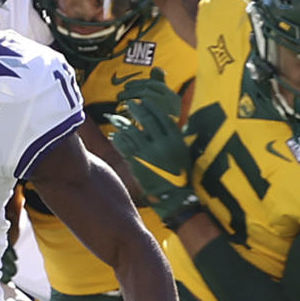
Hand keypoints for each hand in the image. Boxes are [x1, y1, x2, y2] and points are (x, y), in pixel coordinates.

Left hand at [107, 68, 199, 224]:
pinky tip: (115, 135)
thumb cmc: (183, 176)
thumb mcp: (184, 152)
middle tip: (130, 103)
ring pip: (132, 133)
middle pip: (146, 121)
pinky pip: (125, 148)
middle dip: (137, 110)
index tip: (145, 101)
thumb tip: (169, 120)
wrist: (176, 199)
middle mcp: (161, 145)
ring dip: (124, 124)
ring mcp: (148, 155)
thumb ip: (176, 136)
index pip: (161, 116)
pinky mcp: (137, 165)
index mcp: (175, 140)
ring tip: (118, 118)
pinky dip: (119, 140)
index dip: (151, 107)